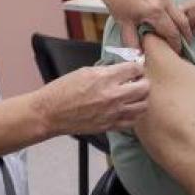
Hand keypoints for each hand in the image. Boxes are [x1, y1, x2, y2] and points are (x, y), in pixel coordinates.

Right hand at [35, 62, 149, 134]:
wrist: (50, 113)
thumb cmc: (63, 90)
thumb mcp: (84, 71)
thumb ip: (107, 70)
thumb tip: (122, 70)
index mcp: (105, 78)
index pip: (135, 69)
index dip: (136, 68)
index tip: (134, 69)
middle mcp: (113, 95)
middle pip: (144, 87)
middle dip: (143, 82)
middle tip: (137, 81)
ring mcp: (113, 113)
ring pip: (143, 106)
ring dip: (141, 98)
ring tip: (134, 96)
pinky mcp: (110, 126)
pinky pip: (133, 121)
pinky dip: (134, 114)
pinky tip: (128, 109)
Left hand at [88, 0, 191, 48]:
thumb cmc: (116, 0)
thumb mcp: (124, 23)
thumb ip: (133, 42)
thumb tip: (140, 56)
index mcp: (155, 11)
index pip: (172, 32)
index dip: (176, 43)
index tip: (177, 50)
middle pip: (182, 20)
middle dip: (185, 33)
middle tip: (186, 42)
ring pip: (177, 8)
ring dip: (175, 18)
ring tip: (170, 25)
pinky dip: (168, 4)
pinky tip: (159, 7)